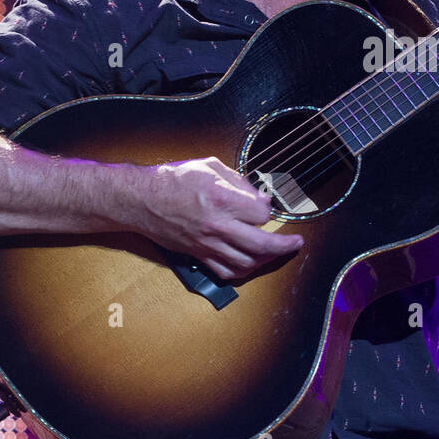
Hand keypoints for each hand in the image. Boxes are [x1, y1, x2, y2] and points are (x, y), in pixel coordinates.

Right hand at [137, 157, 302, 280]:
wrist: (142, 200)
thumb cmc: (174, 179)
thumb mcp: (210, 166)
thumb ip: (240, 181)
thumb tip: (261, 197)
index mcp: (222, 199)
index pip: (262, 213)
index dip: (267, 210)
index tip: (264, 205)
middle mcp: (217, 225)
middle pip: (262, 245)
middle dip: (285, 246)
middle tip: (296, 243)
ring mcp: (207, 244)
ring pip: (247, 263)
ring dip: (267, 260)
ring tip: (275, 252)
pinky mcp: (198, 255)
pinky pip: (226, 272)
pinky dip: (243, 271)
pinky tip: (251, 263)